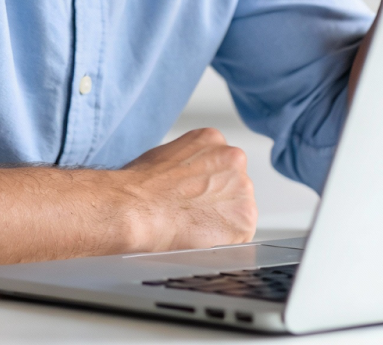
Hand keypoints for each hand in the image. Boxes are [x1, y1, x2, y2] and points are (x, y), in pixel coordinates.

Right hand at [116, 127, 257, 251]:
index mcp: (212, 139)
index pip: (222, 166)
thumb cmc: (139, 188)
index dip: (207, 185)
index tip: (195, 196)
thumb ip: (187, 164)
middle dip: (218, 202)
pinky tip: (199, 239)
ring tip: (192, 228)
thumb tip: (188, 179)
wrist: (137, 210)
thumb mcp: (163, 157)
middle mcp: (233, 159)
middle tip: (192, 215)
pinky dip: (223, 243)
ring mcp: (243, 190)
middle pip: (234, 187)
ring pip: (239, 212)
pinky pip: (239, 237)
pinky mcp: (244, 221)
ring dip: (222, 223)